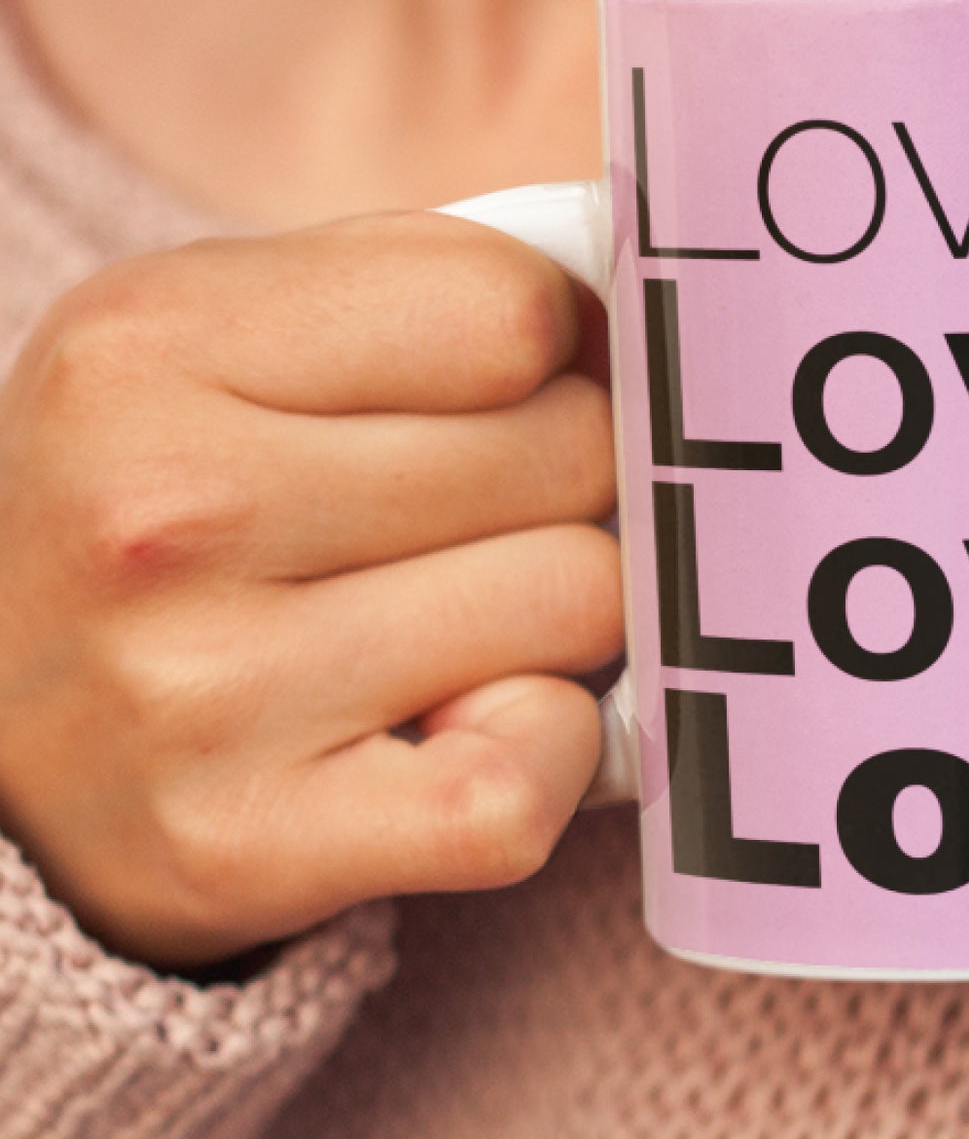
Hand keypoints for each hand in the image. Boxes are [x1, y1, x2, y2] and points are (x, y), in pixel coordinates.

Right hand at [0, 214, 623, 970]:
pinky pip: (521, 785)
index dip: (555, 355)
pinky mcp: (244, 848)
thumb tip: (642, 311)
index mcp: (158, 341)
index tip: (508, 400)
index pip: (518, 311)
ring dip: (561, 623)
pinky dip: (541, 756)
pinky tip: (467, 731)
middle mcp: (165, 512)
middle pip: (574, 456)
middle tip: (483, 526)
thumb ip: (424, 290)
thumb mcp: (218, 340)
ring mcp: (200, 692)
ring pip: (582, 604)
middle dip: (570, 486)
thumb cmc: (156, 509)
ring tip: (456, 626)